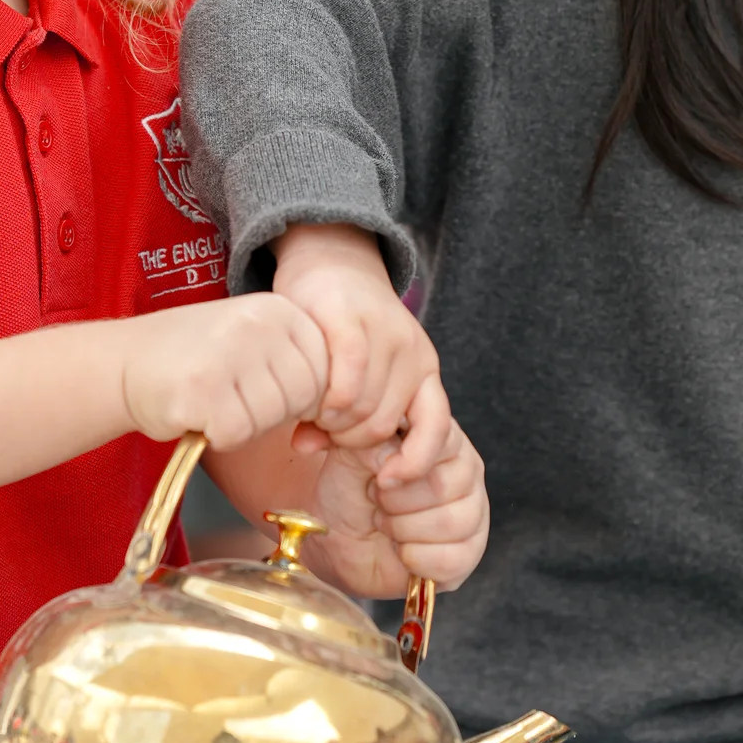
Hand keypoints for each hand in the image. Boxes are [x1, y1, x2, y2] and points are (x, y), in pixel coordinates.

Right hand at [116, 293, 326, 449]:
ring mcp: (228, 353)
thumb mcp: (256, 339)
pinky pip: (236, 433)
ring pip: (271, 419)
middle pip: (303, 398)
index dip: (302, 397)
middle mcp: (256, 324)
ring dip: (245, 425)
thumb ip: (297, 359)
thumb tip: (343, 404)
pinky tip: (198, 413)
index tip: (268, 393)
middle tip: (236, 399)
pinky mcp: (200, 389)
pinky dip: (219, 436)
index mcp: (279, 309)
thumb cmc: (198, 359)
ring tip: (216, 401)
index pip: (326, 371)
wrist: (125, 363)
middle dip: (273, 413)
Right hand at [271, 224, 437, 448]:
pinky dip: (328, 399)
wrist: (331, 260)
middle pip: (384, 427)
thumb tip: (305, 448)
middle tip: (323, 429)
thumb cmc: (339, 329)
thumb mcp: (353, 375)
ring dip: (332, 422)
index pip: (437, 430)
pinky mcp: (355, 319)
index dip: (415, 464)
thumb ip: (339, 417)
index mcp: (423, 373)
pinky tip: (311, 397)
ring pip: (363, 409)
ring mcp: (389, 334)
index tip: (385, 482)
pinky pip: (347, 379)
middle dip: (349, 441)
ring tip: (313, 409)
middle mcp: (416, 355)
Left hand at [296, 379, 489, 599]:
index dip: (408, 462)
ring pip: (451, 524)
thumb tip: (394, 457)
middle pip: (443, 486)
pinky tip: (403, 550)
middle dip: (395, 503)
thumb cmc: (350, 492)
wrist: (340, 540)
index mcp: (439, 434)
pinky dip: (415, 559)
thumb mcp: (350, 459)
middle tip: (379, 502)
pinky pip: (453, 559)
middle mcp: (465, 466)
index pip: (441, 434)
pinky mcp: (471, 549)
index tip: (379, 480)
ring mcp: (474, 508)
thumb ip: (373, 445)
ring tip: (389, 524)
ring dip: (404, 531)